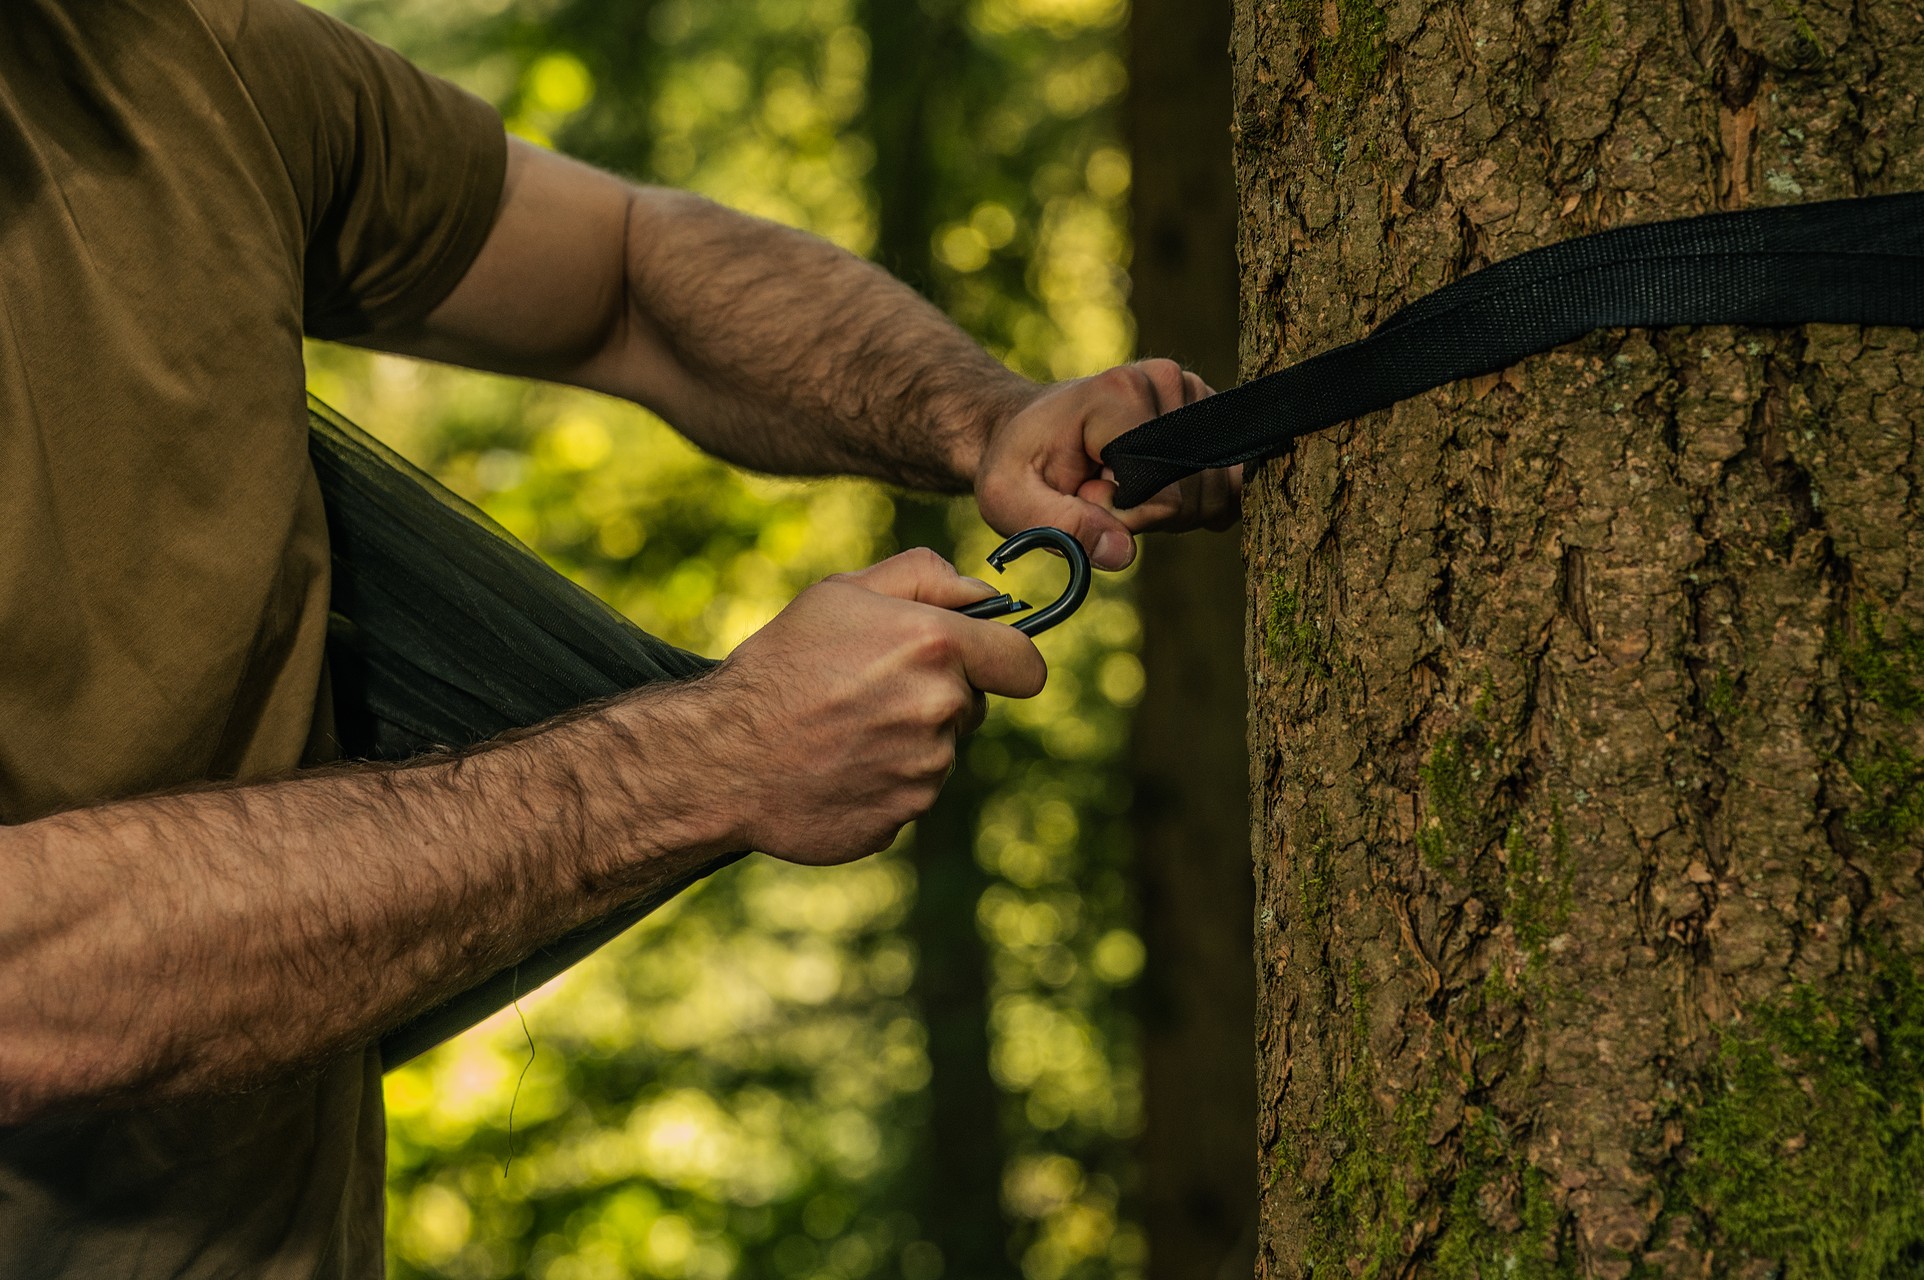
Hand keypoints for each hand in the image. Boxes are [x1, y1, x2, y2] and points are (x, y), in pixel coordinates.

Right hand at [706, 548, 1047, 863]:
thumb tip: (985, 595)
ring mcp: (925, 770)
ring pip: (942, 750)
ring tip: (844, 730)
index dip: (1007, 660)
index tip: (984, 664)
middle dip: (940, 695)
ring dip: (908, 740)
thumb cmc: (781, 663)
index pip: (1025, 663)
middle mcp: (940, 709)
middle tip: (871, 690)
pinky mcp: (904, 814)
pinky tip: (837, 766)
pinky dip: (884, 780)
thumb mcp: (842, 591)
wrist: (723, 754)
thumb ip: (925, 576)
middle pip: (974, 706)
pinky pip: (912, 792)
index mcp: (936, 645)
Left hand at [973, 358, 1241, 570]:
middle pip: (1196, 494)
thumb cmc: (1016, 466)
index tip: (1082, 496)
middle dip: (1147, 515)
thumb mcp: (1009, 501)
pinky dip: (1190, 501)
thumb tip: (1120, 553)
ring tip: (1118, 484)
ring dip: (1168, 510)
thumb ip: (1062, 526)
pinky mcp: (1209, 410)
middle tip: (1097, 490)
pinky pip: (1226, 484)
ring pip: (1216, 491)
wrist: (1026, 431)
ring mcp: (1194, 391)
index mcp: (1120, 393)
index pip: (1162, 495)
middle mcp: (1168, 380)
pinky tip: (1149, 485)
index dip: (1124, 517)